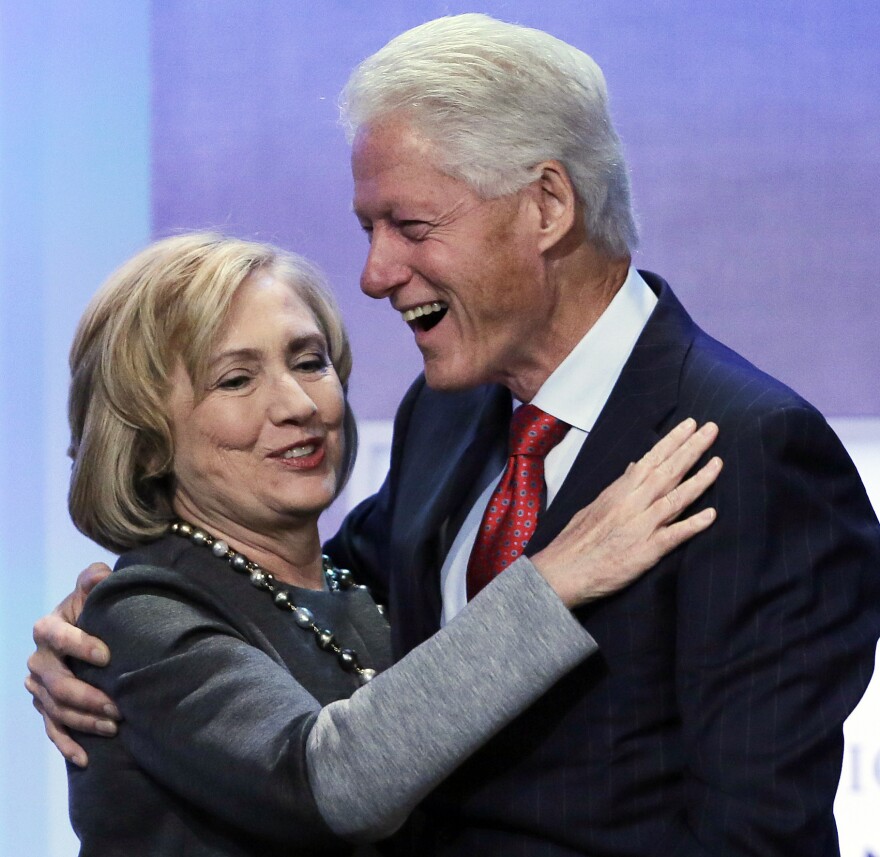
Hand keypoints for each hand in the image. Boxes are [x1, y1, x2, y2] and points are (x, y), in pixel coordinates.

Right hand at [25, 562, 119, 766]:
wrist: (91, 631)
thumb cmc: (96, 608)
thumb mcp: (95, 590)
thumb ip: (95, 580)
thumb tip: (98, 575)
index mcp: (47, 629)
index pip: (57, 637)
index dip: (80, 646)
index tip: (108, 656)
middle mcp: (39, 659)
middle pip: (55, 683)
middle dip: (86, 696)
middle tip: (117, 706)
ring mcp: (40, 686)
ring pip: (56, 709)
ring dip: (83, 721)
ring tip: (115, 726)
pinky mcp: (48, 706)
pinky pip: (52, 729)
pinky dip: (67, 744)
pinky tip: (86, 757)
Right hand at [532, 419, 720, 607]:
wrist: (561, 571)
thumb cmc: (575, 542)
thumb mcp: (595, 506)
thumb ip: (618, 487)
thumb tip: (635, 467)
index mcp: (618, 492)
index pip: (650, 460)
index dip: (672, 442)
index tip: (690, 425)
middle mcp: (631, 504)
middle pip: (666, 472)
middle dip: (691, 449)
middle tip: (712, 428)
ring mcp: (640, 527)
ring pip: (674, 498)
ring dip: (699, 480)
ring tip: (719, 462)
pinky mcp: (645, 552)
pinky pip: (673, 536)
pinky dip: (692, 525)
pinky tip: (711, 515)